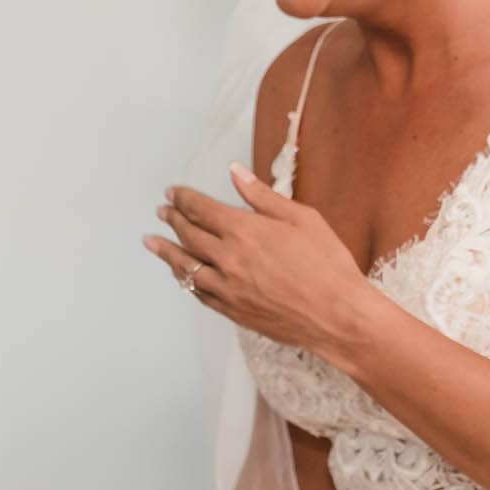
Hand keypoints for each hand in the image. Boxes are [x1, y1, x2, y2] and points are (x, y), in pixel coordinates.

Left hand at [144, 164, 370, 358]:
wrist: (337, 316)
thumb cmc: (327, 265)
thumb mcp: (302, 218)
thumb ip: (262, 196)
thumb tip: (235, 172)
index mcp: (245, 231)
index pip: (201, 209)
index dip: (183, 199)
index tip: (172, 192)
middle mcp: (229, 259)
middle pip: (188, 235)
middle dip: (172, 219)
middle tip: (162, 211)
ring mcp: (227, 288)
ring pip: (185, 266)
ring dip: (166, 251)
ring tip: (151, 241)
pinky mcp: (233, 311)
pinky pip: (198, 293)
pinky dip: (184, 279)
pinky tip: (179, 273)